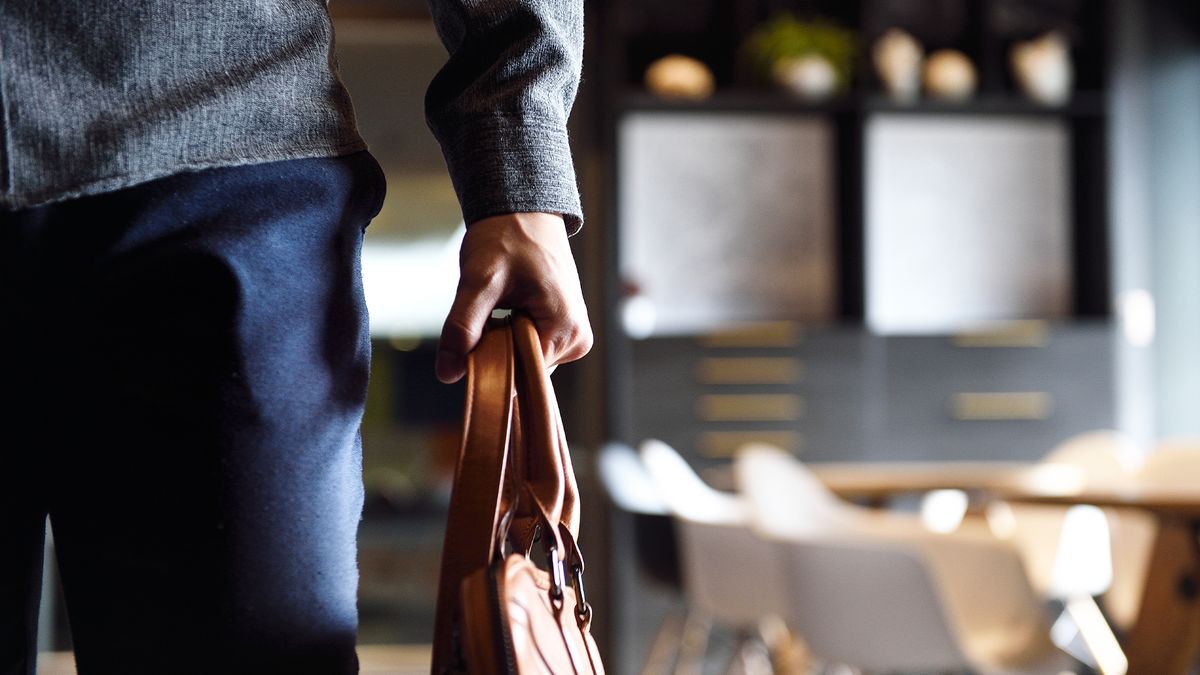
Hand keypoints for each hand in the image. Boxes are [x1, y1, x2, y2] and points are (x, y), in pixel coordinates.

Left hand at [435, 212, 592, 383]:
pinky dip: (510, 336)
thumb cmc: (506, 236)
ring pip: (525, 361)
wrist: (523, 210)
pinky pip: (530, 348)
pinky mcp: (563, 328)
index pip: (522, 375)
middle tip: (483, 316)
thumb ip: (463, 327)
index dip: (490, 365)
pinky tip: (504, 311)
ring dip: (502, 344)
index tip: (470, 343)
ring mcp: (573, 334)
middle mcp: (577, 339)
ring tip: (496, 309)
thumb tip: (447, 373)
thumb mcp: (479, 280)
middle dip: (496, 352)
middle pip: (524, 371)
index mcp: (566, 330)